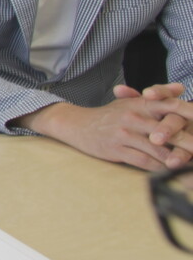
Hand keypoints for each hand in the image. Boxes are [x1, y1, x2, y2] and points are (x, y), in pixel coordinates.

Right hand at [21, 91, 192, 170]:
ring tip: (190, 165)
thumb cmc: (109, 115)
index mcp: (139, 103)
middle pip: (169, 131)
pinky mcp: (116, 149)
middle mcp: (133, 116)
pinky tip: (171, 172)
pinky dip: (160, 167)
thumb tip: (180, 87)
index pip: (170, 105)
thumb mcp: (132, 101)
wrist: (77, 125)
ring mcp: (124, 134)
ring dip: (177, 159)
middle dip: (190, 142)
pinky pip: (144, 161)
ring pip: (158, 149)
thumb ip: (158, 95)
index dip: (189, 112)